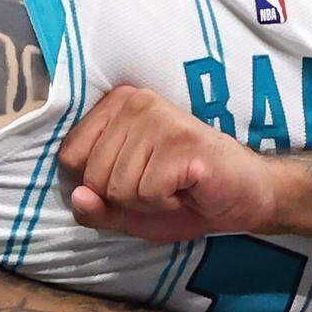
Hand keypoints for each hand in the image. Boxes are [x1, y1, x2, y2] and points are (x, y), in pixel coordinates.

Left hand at [58, 86, 274, 241]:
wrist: (241, 197)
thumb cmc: (181, 196)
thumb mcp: (126, 209)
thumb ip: (95, 207)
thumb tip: (78, 198)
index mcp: (116, 105)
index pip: (70, 156)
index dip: (98, 185)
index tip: (134, 178)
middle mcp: (136, 102)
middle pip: (93, 176)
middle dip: (124, 197)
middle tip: (159, 184)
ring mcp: (160, 118)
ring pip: (119, 187)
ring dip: (147, 202)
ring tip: (174, 185)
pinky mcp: (181, 142)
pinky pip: (146, 193)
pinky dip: (166, 203)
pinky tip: (186, 188)